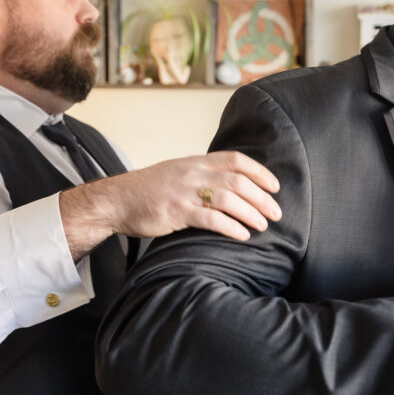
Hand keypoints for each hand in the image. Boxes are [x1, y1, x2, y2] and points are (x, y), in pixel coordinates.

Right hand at [59, 151, 280, 256]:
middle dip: (262, 198)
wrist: (117, 200)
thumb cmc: (149, 190)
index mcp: (195, 161)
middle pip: (238, 181)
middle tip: (276, 213)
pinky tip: (242, 235)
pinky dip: (231, 227)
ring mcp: (184, 192)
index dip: (259, 172)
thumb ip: (202, 175)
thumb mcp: (178, 173)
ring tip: (263, 226)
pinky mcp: (176, 212)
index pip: (236, 160)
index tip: (275, 187)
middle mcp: (193, 173)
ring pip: (228, 199)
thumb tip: (231, 186)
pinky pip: (211, 219)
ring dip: (251, 213)